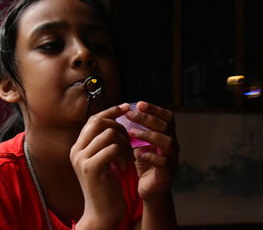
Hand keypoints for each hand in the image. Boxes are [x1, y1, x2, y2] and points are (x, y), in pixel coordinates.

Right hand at [70, 103, 132, 226]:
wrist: (102, 212)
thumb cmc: (108, 185)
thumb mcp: (105, 159)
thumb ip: (106, 142)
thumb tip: (118, 118)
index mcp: (79, 147)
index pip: (94, 119)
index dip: (111, 111)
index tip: (128, 107)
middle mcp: (76, 151)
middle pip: (99, 122)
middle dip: (120, 127)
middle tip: (128, 142)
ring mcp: (82, 159)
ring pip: (109, 134)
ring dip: (125, 144)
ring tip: (127, 158)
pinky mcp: (91, 169)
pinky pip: (112, 148)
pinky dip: (124, 155)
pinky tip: (124, 167)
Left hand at [125, 101, 178, 200]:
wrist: (150, 189)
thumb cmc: (145, 163)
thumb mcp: (140, 144)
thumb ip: (137, 130)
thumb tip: (122, 111)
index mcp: (167, 135)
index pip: (167, 117)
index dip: (155, 109)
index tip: (139, 104)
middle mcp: (173, 144)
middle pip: (166, 125)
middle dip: (147, 118)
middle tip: (130, 114)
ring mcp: (172, 158)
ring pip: (167, 141)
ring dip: (148, 135)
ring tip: (131, 133)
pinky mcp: (168, 172)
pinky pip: (163, 161)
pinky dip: (149, 156)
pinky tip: (136, 154)